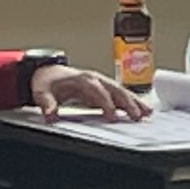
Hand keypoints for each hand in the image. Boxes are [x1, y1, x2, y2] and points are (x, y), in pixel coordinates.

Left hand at [33, 65, 147, 121]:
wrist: (47, 72)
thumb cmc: (47, 81)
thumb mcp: (42, 92)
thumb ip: (47, 103)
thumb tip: (50, 114)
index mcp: (82, 79)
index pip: (97, 91)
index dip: (105, 102)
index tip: (111, 115)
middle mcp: (95, 79)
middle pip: (115, 90)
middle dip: (128, 102)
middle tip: (137, 115)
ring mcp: (102, 83)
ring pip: (122, 91)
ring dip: (135, 102)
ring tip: (147, 113)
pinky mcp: (105, 89)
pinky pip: (121, 94)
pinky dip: (133, 102)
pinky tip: (143, 110)